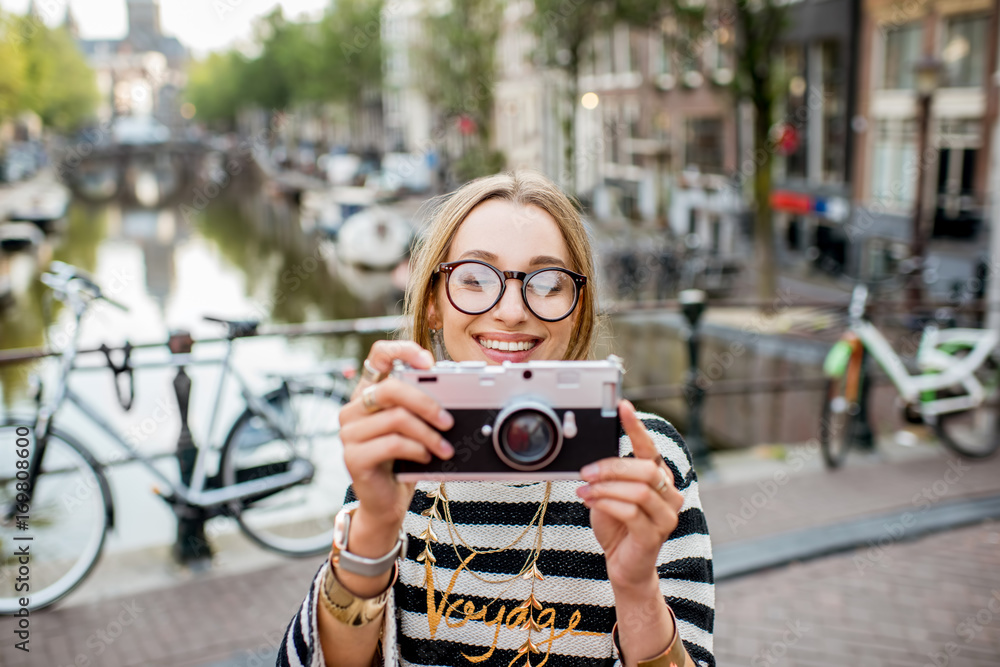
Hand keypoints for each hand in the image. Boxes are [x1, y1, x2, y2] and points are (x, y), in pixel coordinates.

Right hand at [339, 341, 454, 537]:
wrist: (386, 502)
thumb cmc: (402, 461)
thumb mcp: (414, 428)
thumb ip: (421, 408)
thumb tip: (451, 395)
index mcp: (368, 394)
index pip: (378, 355)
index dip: (403, 350)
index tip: (429, 361)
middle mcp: (354, 409)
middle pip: (391, 388)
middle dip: (426, 402)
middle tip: (448, 420)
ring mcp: (349, 433)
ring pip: (396, 418)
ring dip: (429, 434)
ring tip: (445, 448)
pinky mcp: (353, 457)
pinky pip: (392, 443)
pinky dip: (417, 449)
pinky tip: (426, 457)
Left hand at [576, 400, 683, 591]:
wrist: (623, 566)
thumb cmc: (617, 526)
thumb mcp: (609, 494)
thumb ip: (609, 477)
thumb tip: (593, 459)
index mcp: (660, 479)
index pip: (650, 448)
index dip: (636, 426)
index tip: (623, 406)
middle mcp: (670, 495)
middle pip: (646, 469)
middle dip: (612, 467)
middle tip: (587, 471)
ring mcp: (666, 517)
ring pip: (639, 490)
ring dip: (606, 487)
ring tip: (585, 491)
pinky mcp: (654, 536)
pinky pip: (631, 512)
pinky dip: (606, 503)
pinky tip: (590, 502)